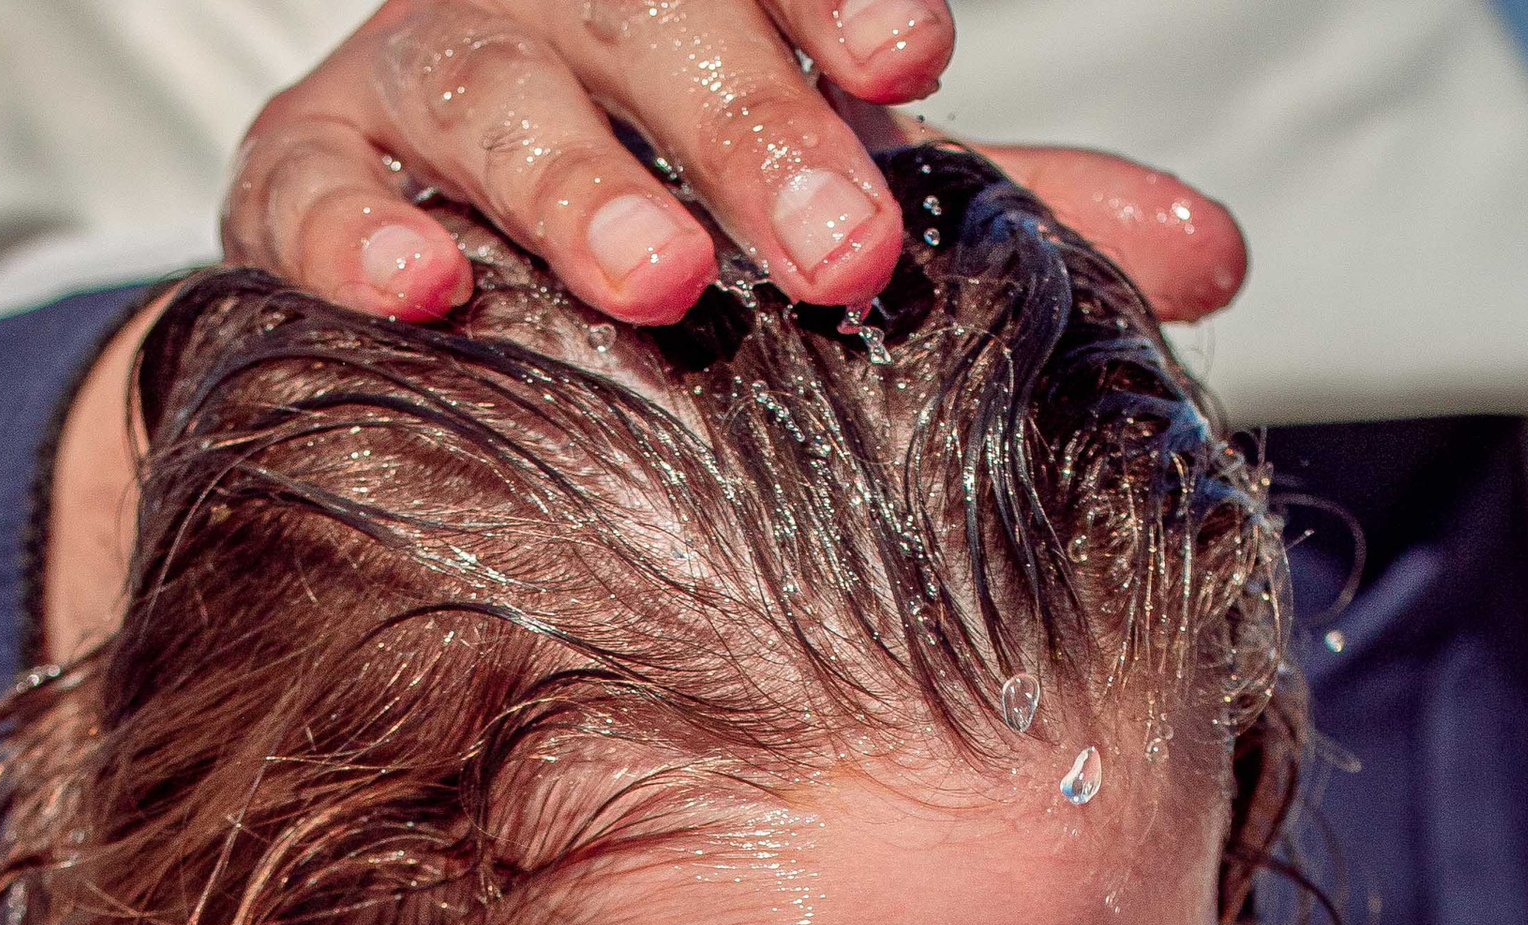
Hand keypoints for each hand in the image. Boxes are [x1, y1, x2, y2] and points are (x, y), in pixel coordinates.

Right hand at [219, 0, 1245, 328]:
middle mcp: (562, 7)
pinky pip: (310, 194)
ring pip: (492, 96)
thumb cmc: (679, 220)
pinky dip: (359, 237)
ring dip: (576, 189)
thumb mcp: (844, 206)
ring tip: (657, 283)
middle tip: (840, 248)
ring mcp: (420, 85)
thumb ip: (1017, 224)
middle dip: (749, 128)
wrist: (428, 278)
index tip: (917, 58)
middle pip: (653, 24)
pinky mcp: (302, 178)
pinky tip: (425, 293)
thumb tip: (1225, 255)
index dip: (838, 5)